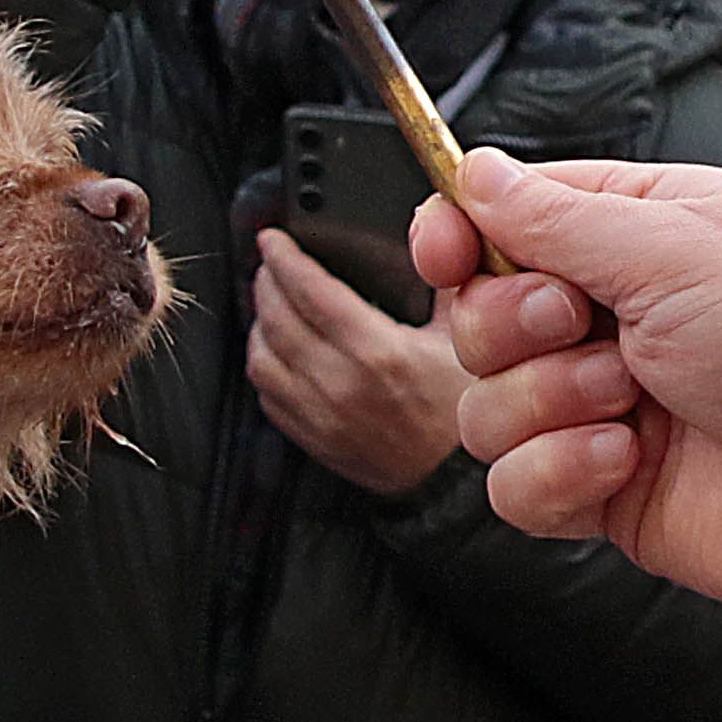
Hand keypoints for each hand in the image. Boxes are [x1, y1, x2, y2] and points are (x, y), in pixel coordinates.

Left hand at [245, 229, 464, 496]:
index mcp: (378, 351)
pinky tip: (278, 353)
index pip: (310, 290)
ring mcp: (322, 415)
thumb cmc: (461, 410)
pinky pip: (268, 397)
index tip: (272, 239)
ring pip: (261, 359)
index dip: (283, 258)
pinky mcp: (313, 439)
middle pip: (276, 319)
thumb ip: (442, 285)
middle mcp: (342, 383)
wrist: (455, 482)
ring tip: (269, 306)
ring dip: (258, 325)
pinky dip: (265, 367)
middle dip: (266, 282)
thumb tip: (433, 240)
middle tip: (270, 264)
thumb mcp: (463, 338)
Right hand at [422, 149, 721, 613]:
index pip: (508, 221)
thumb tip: (476, 174)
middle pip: (479, 315)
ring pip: (484, 404)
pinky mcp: (602, 491)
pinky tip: (622, 461)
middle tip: (584, 326)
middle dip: (512, 322)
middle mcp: (614, 319)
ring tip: (630, 401)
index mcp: (639, 235)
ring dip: (546, 400)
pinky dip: (557, 473)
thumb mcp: (678, 243)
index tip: (444, 248)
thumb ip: (560, 216)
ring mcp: (605, 408)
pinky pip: (512, 487)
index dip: (460, 233)